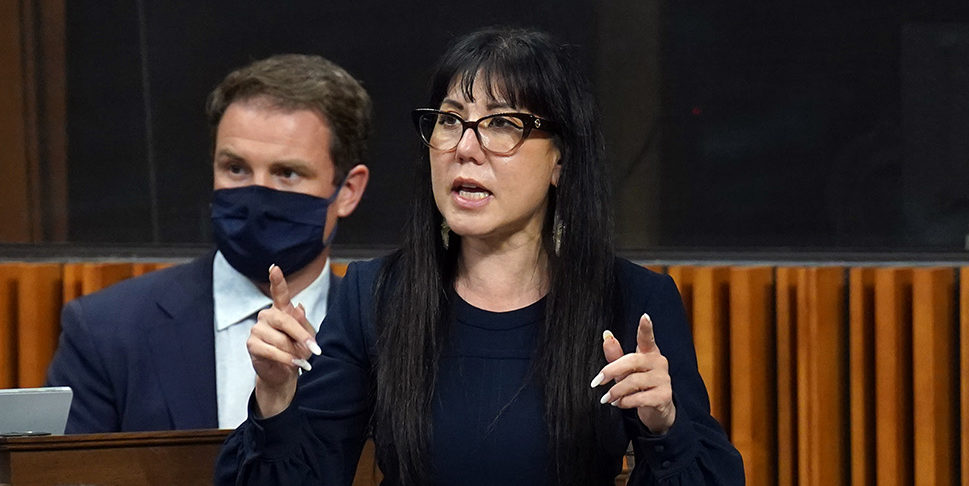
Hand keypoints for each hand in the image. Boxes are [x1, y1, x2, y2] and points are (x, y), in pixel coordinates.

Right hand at [247, 264, 321, 416]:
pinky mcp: (252, 345)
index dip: (276, 280)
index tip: (274, 267)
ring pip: (279, 339)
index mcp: (281, 310)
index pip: (278, 292)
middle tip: (314, 348)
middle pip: (284, 319)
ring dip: (294, 352)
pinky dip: (285, 359)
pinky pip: (271, 351)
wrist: (285, 373)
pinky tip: (293, 364)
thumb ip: (303, 322)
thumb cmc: (297, 351)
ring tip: (300, 359)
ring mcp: (257, 329)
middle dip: (301, 335)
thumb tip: (299, 307)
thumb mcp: (306, 336)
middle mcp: (267, 316)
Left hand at [591, 313, 675, 433]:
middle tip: (597, 381)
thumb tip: (606, 336)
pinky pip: (639, 398)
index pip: (647, 338)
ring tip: (607, 398)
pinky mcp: (664, 396)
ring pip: (633, 382)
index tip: (645, 317)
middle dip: (611, 371)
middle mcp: (659, 363)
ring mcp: (663, 379)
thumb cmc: (639, 386)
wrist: (656, 410)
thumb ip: (616, 355)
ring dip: (616, 391)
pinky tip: (619, 403)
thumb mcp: (625, 370)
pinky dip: (625, 402)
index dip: (646, 328)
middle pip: (632, 361)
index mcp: (649, 353)